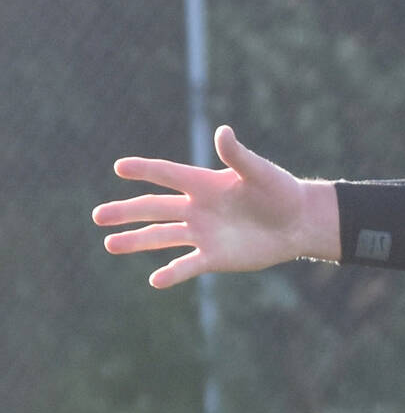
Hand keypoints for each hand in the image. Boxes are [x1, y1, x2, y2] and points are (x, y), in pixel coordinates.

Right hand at [98, 126, 338, 282]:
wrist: (298, 223)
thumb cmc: (281, 191)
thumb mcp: (260, 173)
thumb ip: (238, 155)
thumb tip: (223, 131)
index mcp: (203, 183)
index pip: (167, 175)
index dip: (144, 170)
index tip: (119, 167)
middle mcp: (196, 208)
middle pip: (154, 208)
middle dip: (126, 212)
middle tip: (98, 216)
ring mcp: (202, 233)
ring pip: (161, 237)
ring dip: (136, 241)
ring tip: (110, 244)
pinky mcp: (214, 256)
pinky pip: (187, 265)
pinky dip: (172, 273)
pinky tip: (154, 281)